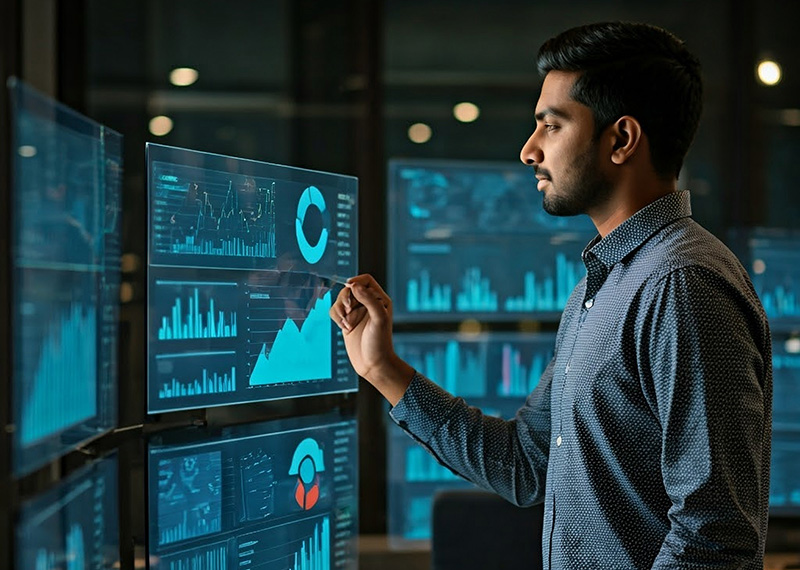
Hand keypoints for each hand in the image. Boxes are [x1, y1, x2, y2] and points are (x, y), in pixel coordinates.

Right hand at [330, 274, 413, 404]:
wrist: (373, 364)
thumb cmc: (380, 342)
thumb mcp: (378, 318)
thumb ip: (368, 299)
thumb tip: (354, 285)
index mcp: (379, 300)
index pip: (366, 280)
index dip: (356, 280)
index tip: (349, 286)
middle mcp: (368, 304)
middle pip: (350, 289)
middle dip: (345, 298)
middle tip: (348, 309)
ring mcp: (356, 313)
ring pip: (340, 300)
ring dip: (339, 309)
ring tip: (346, 323)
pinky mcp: (346, 322)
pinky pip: (335, 311)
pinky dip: (336, 317)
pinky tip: (344, 328)